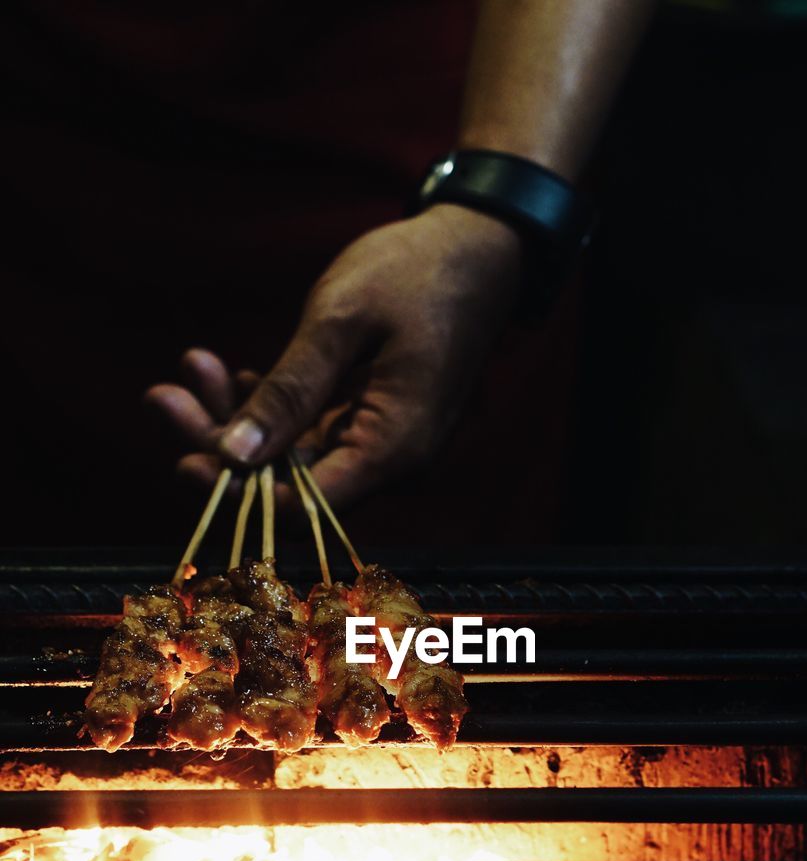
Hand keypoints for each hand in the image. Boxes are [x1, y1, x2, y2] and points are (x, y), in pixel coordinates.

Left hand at [147, 205, 520, 507]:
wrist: (480, 246)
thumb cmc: (418, 273)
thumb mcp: (342, 322)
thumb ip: (289, 390)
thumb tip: (234, 455)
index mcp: (393, 449)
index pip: (304, 506)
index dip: (240, 492)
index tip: (184, 455)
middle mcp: (390, 461)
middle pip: (292, 484)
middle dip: (224, 445)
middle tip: (165, 397)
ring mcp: (382, 441)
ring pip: (295, 456)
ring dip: (240, 420)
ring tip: (193, 368)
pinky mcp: (373, 420)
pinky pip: (313, 433)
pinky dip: (273, 408)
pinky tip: (237, 375)